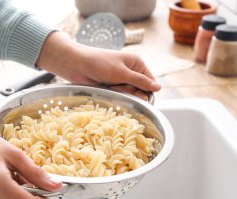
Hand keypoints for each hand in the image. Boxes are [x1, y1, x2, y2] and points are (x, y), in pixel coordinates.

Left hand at [36, 32, 160, 99]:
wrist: (77, 65)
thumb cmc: (99, 64)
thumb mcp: (122, 73)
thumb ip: (140, 81)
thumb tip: (159, 88)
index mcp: (137, 64)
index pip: (150, 82)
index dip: (147, 91)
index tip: (139, 96)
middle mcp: (131, 72)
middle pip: (139, 91)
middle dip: (130, 92)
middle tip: (117, 85)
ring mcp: (120, 80)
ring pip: (128, 95)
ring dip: (120, 93)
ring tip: (109, 85)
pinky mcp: (112, 87)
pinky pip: (118, 96)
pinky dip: (114, 94)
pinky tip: (106, 88)